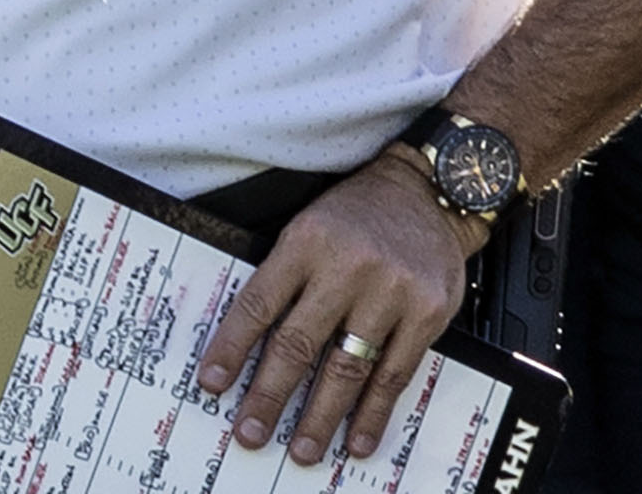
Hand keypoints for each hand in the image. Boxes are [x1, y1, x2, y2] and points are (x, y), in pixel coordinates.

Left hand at [191, 151, 484, 467]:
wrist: (428, 194)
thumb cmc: (358, 213)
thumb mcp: (308, 226)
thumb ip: (283, 276)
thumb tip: (247, 340)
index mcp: (305, 242)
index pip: (259, 303)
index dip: (233, 348)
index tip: (213, 383)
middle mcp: (346, 267)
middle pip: (298, 343)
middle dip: (270, 394)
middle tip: (250, 432)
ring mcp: (389, 292)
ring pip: (345, 368)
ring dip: (320, 416)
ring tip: (301, 448)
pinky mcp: (426, 314)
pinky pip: (394, 375)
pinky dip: (373, 413)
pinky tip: (356, 439)